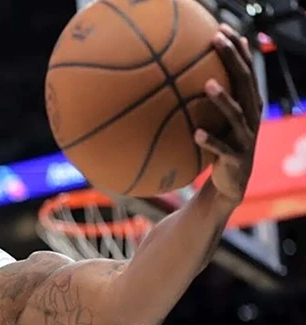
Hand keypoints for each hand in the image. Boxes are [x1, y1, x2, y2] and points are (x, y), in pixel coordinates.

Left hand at [194, 24, 263, 204]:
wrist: (230, 182)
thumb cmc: (220, 144)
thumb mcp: (218, 119)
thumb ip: (211, 99)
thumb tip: (187, 75)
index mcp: (249, 104)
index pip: (246, 70)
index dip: (237, 49)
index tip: (222, 29)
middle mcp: (251, 116)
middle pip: (244, 82)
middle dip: (232, 59)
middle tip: (217, 41)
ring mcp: (245, 137)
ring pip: (236, 114)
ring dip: (223, 99)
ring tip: (208, 84)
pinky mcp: (235, 158)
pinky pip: (222, 148)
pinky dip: (211, 141)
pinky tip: (196, 134)